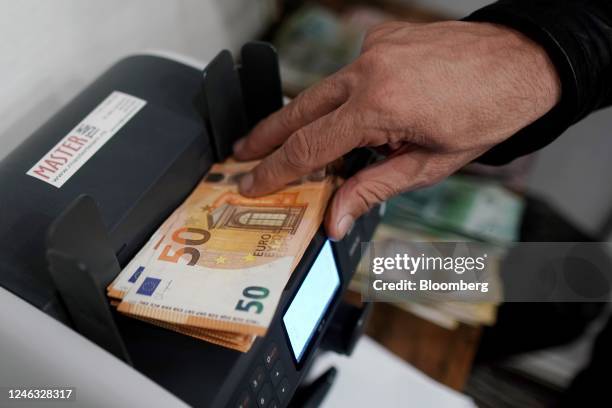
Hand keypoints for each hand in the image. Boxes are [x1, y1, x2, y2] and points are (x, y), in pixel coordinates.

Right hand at [233, 21, 559, 239]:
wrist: (520, 63)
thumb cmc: (485, 114)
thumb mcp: (428, 165)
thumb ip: (372, 189)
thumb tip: (335, 218)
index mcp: (379, 107)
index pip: (309, 147)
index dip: (276, 170)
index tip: (253, 182)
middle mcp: (368, 71)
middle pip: (299, 110)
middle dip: (265, 136)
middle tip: (241, 154)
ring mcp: (375, 49)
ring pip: (321, 90)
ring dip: (300, 117)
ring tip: (281, 140)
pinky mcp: (383, 39)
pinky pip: (350, 73)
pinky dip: (343, 97)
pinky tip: (356, 113)